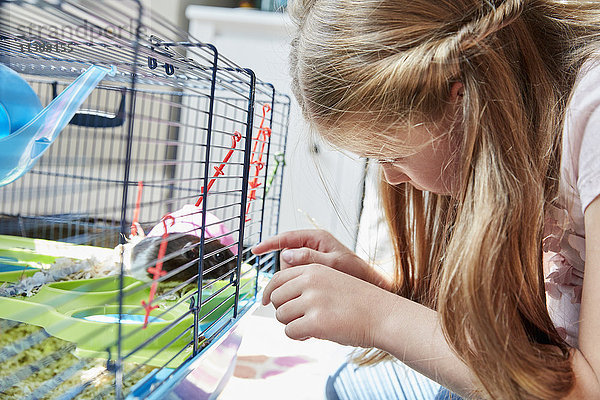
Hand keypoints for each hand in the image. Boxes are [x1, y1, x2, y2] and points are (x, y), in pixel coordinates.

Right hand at [252, 230, 392, 290]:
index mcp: (317, 239)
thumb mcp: (335, 264)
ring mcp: (313, 261)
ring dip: (290, 286)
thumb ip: (311, 258)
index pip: (287, 238)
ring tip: (297, 300)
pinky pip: (298, 279)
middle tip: (285, 291)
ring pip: (290, 272)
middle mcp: (313, 247)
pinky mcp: (315, 274)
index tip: (255, 251)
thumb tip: (287, 254)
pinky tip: (300, 304)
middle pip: (286, 258)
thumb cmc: (358, 273)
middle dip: (284, 275)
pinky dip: (296, 291)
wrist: (373, 287)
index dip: (269, 244)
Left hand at [262, 263, 395, 346]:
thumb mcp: (331, 279)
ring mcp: (312, 301)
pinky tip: (313, 335)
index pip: (277, 278)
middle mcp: (309, 282)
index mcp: (312, 269)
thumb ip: (306, 283)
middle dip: (283, 311)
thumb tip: (275, 296)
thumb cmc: (357, 301)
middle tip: (299, 319)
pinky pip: (290, 332)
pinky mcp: (315, 322)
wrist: (382, 315)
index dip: (268, 292)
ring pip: (281, 316)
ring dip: (292, 325)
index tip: (265, 302)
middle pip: (275, 298)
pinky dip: (299, 336)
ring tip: (310, 327)